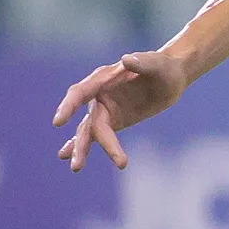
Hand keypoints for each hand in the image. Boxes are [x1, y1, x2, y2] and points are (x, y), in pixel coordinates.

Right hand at [52, 49, 188, 170]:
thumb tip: (126, 59)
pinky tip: (67, 158)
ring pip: (89, 132)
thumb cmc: (164, 68)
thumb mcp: (157, 65)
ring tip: (75, 168)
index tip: (58, 122)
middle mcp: (98, 94)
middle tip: (78, 167)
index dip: (68, 106)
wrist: (171, 79)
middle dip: (84, 144)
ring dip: (82, 149)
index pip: (81, 92)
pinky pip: (96, 136)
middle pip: (89, 122)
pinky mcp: (112, 121)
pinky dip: (82, 145)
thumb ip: (143, 63)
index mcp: (104, 78)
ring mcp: (104, 109)